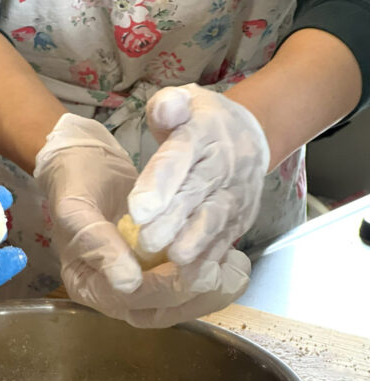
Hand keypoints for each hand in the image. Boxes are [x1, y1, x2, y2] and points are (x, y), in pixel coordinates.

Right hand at [35, 113, 250, 326]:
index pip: (122, 299)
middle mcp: (110, 294)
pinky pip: (187, 291)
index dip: (157, 287)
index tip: (186, 266)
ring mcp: (136, 288)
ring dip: (208, 294)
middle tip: (217, 270)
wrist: (87, 164)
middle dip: (189, 294)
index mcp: (84, 283)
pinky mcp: (159, 275)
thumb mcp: (76, 206)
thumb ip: (95, 241)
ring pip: (175, 307)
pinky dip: (213, 282)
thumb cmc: (76, 182)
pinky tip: (233, 263)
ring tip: (235, 272)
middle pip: (152, 312)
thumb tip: (126, 282)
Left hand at [129, 83, 269, 264]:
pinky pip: (227, 237)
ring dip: (196, 241)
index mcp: (203, 133)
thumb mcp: (182, 101)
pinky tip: (193, 275)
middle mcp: (224, 164)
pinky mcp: (241, 216)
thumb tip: (166, 109)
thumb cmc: (198, 121)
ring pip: (215, 219)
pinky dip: (211, 257)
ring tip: (174, 258)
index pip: (179, 158)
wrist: (247, 133)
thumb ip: (168, 106)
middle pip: (196, 193)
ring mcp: (235, 192)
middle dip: (172, 219)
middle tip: (146, 240)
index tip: (138, 208)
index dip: (159, 183)